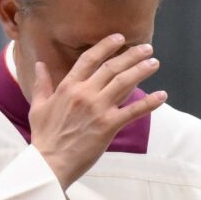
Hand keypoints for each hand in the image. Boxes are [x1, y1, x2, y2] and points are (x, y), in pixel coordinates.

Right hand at [30, 35, 166, 186]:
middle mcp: (84, 94)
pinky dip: (150, 102)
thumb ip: (42, 83)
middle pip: (111, 68)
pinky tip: (162, 95)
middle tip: (147, 47)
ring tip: (154, 62)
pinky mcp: (108, 126)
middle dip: (131, 55)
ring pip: (124, 83)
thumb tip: (39, 65)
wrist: (49, 162)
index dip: (105, 46)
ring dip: (141, 70)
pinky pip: (133, 111)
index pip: (89, 59)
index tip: (119, 37)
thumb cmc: (44, 136)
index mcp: (67, 87)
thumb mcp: (38, 106)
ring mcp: (97, 109)